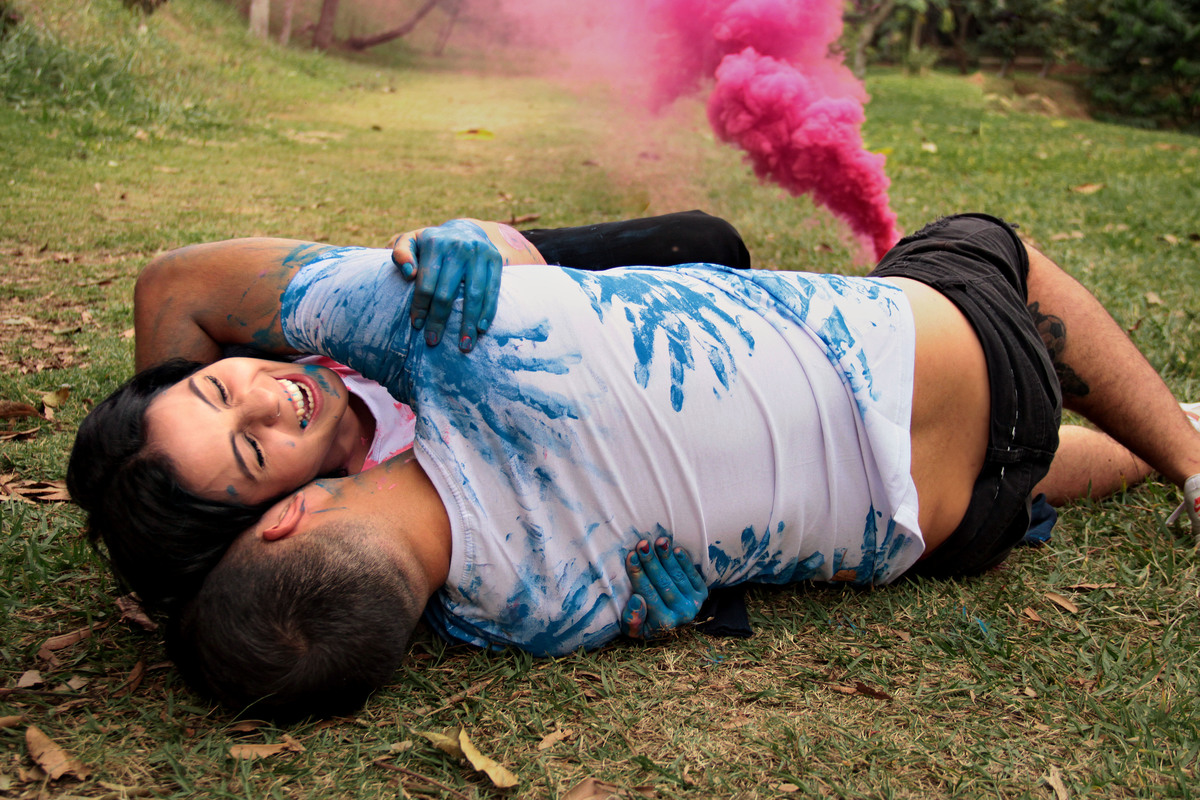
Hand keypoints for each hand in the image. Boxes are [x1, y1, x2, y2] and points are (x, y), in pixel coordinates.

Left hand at [391, 219, 502, 351]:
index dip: (420, 307)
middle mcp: (458, 247)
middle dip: (439, 320)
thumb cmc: (433, 244)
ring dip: (468, 323)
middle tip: (433, 341)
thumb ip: (401, 253)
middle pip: (447, 293)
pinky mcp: (495, 260)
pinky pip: (492, 291)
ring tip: (463, 345)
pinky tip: (480, 329)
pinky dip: (487, 312)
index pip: (426, 283)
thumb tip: (408, 274)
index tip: (417, 325)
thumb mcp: (411, 241)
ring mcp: (479, 254)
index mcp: (435, 243)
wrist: (466, 229)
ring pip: (473, 295)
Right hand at [620, 535, 708, 638]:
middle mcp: (681, 614)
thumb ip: (632, 620)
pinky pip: (693, 574)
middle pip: (663, 583)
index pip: (648, 594)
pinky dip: (685, 561)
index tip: (630, 556)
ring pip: (678, 576)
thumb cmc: (645, 622)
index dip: (638, 575)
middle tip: (642, 544)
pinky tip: (676, 549)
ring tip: (659, 541)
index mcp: (663, 622)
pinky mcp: (702, 593)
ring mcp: (694, 603)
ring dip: (667, 557)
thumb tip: (637, 599)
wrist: (670, 624)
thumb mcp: (634, 629)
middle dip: (651, 562)